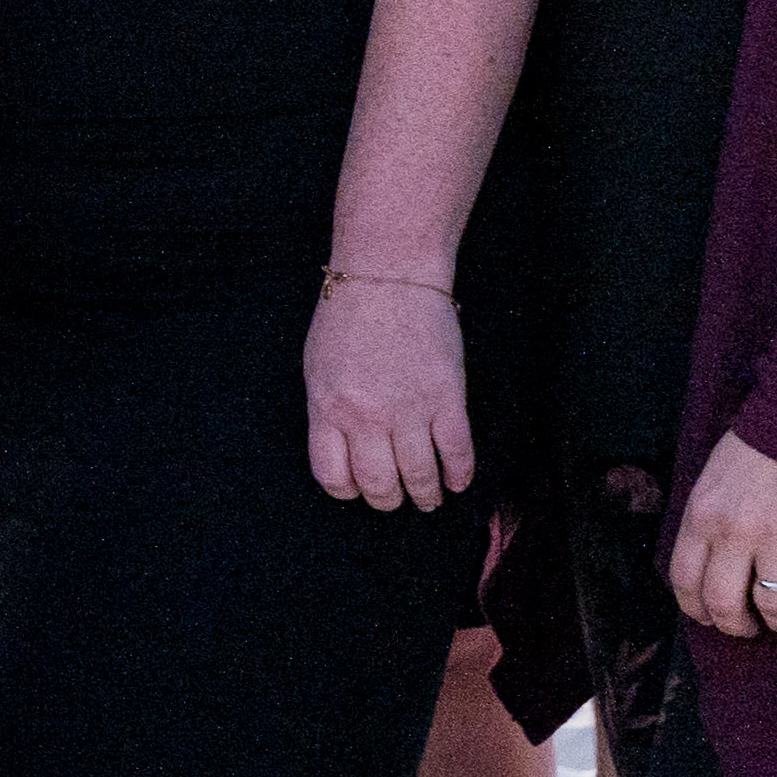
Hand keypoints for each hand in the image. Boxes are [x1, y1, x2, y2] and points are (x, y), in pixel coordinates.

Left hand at [302, 277, 473, 512]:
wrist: (389, 276)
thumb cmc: (349, 318)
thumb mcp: (318, 368)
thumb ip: (328, 411)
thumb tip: (343, 450)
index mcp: (327, 408)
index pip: (333, 476)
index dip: (347, 492)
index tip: (358, 490)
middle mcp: (366, 416)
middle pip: (378, 484)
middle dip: (388, 500)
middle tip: (396, 500)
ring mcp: (409, 408)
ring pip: (419, 475)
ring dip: (425, 495)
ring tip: (429, 499)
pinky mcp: (447, 397)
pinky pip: (456, 451)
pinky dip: (459, 474)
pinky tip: (457, 482)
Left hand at [669, 434, 776, 639]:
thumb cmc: (763, 445)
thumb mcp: (714, 479)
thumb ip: (708, 520)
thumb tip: (707, 562)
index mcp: (703, 516)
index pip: (684, 580)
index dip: (696, 609)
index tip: (710, 619)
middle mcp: (735, 533)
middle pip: (724, 603)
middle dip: (737, 627)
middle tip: (752, 628)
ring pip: (775, 606)